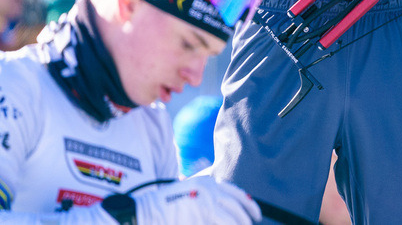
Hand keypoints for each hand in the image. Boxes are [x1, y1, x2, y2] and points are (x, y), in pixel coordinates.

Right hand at [101, 175, 260, 224]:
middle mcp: (208, 188)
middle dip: (247, 216)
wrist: (142, 211)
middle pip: (237, 203)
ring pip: (232, 216)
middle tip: (252, 224)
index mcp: (206, 182)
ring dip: (240, 223)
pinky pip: (222, 222)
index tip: (256, 214)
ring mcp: (204, 200)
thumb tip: (228, 209)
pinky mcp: (201, 212)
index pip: (235, 192)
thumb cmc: (163, 206)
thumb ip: (206, 198)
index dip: (248, 204)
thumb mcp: (188, 194)